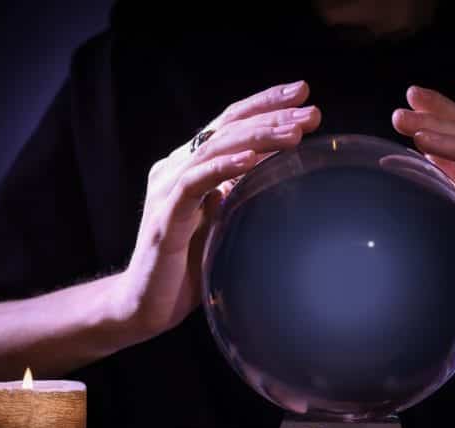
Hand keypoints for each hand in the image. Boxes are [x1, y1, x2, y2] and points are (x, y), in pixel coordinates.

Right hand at [117, 81, 320, 340]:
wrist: (144, 306)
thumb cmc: (188, 267)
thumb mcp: (224, 222)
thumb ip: (242, 194)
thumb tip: (281, 174)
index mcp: (190, 166)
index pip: (229, 123)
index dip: (265, 104)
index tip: (304, 94)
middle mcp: (175, 169)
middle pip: (226, 127)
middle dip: (270, 113)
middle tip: (310, 107)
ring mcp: (167, 191)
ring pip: (213, 148)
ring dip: (257, 136)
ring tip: (294, 132)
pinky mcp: (164, 219)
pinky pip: (194, 185)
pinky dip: (223, 168)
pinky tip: (251, 159)